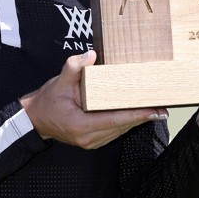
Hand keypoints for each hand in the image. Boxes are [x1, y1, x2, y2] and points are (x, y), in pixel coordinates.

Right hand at [20, 51, 167, 149]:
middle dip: (142, 116)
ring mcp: (91, 142)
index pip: (114, 119)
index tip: (153, 110)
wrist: (36, 119)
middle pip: (121, 126)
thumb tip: (90, 55)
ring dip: (136, 120)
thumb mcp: (58, 82)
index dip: (135, 115)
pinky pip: (115, 131)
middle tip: (163, 106)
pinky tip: (139, 113)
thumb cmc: (48, 101)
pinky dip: (127, 121)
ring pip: (120, 130)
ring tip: (156, 109)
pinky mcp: (94, 141)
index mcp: (80, 125)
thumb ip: (74, 68)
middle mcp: (88, 137)